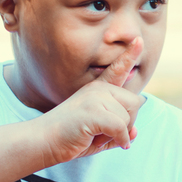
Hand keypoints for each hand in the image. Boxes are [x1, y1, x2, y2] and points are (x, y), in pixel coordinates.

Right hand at [38, 40, 145, 165]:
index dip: (130, 55)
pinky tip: (101, 142)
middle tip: (103, 132)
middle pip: (135, 103)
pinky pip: (121, 127)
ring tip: (94, 135)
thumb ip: (118, 132)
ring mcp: (95, 97)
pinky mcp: (93, 111)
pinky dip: (117, 139)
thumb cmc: (70, 138)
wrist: (42, 141)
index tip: (139, 39)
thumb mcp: (98, 135)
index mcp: (98, 89)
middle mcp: (98, 89)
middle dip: (127, 124)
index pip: (117, 70)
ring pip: (128, 118)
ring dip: (118, 134)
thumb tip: (136, 133)